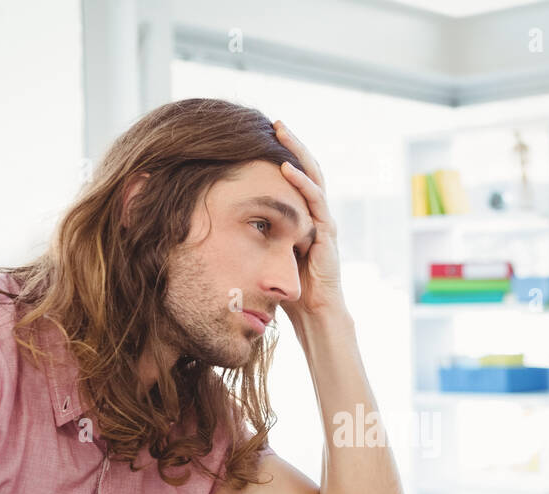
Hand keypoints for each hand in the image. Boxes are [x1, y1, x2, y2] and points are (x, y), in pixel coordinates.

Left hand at [273, 120, 348, 329]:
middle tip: (274, 123)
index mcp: (305, 219)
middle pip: (307, 171)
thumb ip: (256, 237)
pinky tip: (288, 169)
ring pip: (314, 179)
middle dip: (291, 146)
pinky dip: (302, 184)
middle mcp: (317, 216)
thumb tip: (221, 224)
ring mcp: (324, 223)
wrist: (315, 316)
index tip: (263, 137)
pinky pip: (316, 203)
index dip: (282, 157)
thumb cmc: (291, 291)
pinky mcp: (327, 236)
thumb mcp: (267, 256)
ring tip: (282, 133)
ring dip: (298, 154)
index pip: (295, 179)